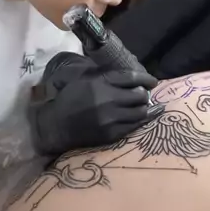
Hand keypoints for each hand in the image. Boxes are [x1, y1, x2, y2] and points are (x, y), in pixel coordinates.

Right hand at [28, 52, 162, 158]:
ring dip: (144, 107)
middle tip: (144, 94)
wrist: (56, 126)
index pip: (131, 77)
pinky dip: (142, 120)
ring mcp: (111, 119)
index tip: (153, 81)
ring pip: (141, 111)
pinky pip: (135, 126)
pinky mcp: (112, 134)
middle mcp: (108, 100)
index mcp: (100, 83)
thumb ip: (106, 76)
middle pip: (140, 95)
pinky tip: (146, 116)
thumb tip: (131, 76)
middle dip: (144, 94)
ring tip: (142, 106)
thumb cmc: (70, 99)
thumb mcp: (84, 80)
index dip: (146, 78)